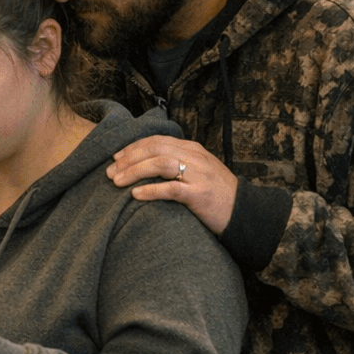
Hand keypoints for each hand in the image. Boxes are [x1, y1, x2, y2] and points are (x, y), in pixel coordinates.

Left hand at [105, 135, 236, 234]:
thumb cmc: (215, 194)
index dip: (133, 147)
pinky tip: (135, 195)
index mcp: (192, 149)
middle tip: (110, 172)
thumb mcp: (198, 171)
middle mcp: (195, 158)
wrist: (243, 213)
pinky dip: (150, 190)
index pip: (157, 140)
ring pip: (160, 164)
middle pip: (155, 149)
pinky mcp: (199, 194)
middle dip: (128, 158)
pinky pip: (171, 189)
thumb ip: (177, 163)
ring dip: (134, 171)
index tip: (115, 157)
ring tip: (116, 182)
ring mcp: (198, 175)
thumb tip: (144, 164)